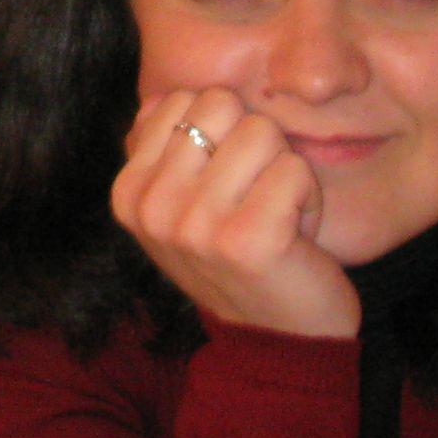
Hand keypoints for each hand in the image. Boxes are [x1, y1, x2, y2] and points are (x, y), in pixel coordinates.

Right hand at [111, 87, 359, 339]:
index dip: (218, 131)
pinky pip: (295, 169)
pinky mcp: (246, 240)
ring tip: (273, 213)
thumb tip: (162, 97)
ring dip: (283, 170)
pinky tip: (295, 234)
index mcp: (128, 193)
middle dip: (253, 142)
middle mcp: (153, 208)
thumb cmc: (235, 257)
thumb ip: (164, 150)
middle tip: (253, 195)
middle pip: (221, 105)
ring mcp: (195, 226)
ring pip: (262, 131)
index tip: (222, 183)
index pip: (180, 99)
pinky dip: (308, 197)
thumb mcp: (178, 206)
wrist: (275, 340)